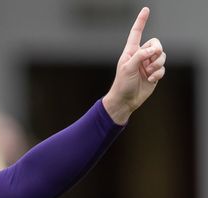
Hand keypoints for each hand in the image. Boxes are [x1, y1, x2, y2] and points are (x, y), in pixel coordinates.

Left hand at [102, 7, 165, 124]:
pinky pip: (163, 68)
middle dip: (157, 50)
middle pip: (156, 43)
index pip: (136, 33)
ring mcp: (148, 64)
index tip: (146, 10)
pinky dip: (158, 73)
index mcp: (131, 51)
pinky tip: (151, 79)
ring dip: (157, 64)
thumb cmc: (122, 83)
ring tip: (148, 72)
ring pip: (162, 56)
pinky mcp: (154, 73)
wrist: (125, 100)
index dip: (141, 21)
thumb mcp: (128, 67)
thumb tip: (153, 49)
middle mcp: (140, 56)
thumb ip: (140, 56)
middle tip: (151, 59)